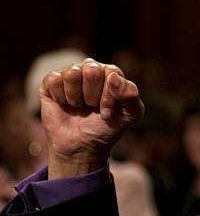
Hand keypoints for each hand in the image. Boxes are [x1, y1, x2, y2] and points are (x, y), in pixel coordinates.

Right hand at [39, 58, 143, 178]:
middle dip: (92, 96)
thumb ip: (131, 94)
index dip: (108, 97)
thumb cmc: (107, 128)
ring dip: (76, 98)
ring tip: (79, 106)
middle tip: (91, 108)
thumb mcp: (130, 114)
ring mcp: (71, 74)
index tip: (107, 113)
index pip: (111, 73)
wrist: (81, 147)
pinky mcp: (51, 82)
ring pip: (72, 74)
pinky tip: (64, 105)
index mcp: (112, 73)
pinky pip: (54, 80)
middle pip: (91, 70)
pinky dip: (60, 98)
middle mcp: (92, 69)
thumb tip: (113, 77)